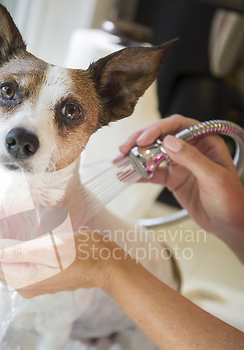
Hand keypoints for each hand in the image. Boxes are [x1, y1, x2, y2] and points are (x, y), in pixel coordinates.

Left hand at [0, 230, 121, 297]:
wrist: (105, 266)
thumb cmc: (82, 255)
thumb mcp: (50, 249)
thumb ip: (19, 252)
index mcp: (24, 280)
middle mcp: (24, 285)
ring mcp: (32, 283)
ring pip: (2, 264)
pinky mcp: (40, 277)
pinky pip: (14, 264)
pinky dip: (6, 251)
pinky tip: (5, 239)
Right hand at [120, 114, 243, 260]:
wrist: (229, 223)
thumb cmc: (230, 199)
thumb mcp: (213, 177)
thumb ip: (191, 158)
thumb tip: (169, 141)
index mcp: (205, 141)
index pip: (179, 126)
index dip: (159, 129)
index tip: (144, 139)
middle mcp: (191, 149)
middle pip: (162, 137)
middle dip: (141, 141)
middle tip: (125, 148)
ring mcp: (181, 164)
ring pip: (154, 153)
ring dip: (137, 156)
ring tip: (120, 160)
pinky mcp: (174, 179)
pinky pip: (154, 173)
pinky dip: (140, 174)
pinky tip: (128, 175)